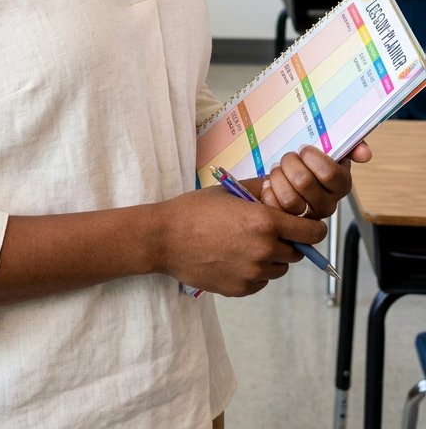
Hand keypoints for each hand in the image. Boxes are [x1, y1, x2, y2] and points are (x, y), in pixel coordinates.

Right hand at [152, 187, 326, 296]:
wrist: (164, 238)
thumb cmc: (194, 210)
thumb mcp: (229, 191)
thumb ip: (261, 189)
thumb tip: (282, 189)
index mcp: (265, 222)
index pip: (312, 232)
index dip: (313, 228)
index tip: (308, 226)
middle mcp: (264, 250)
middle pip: (297, 252)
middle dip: (288, 242)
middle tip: (267, 231)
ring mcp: (253, 274)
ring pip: (279, 268)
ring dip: (272, 258)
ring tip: (246, 244)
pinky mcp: (241, 290)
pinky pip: (261, 281)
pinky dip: (255, 272)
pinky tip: (234, 257)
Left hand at [260, 141, 371, 218]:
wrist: (285, 171)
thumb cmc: (308, 159)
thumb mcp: (330, 146)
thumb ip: (350, 144)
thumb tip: (365, 154)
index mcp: (341, 184)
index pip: (330, 174)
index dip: (312, 158)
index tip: (304, 149)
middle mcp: (328, 203)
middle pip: (304, 182)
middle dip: (291, 163)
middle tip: (289, 157)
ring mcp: (308, 216)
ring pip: (290, 198)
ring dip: (278, 176)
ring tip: (279, 169)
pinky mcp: (288, 221)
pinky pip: (275, 207)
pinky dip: (269, 191)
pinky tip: (271, 183)